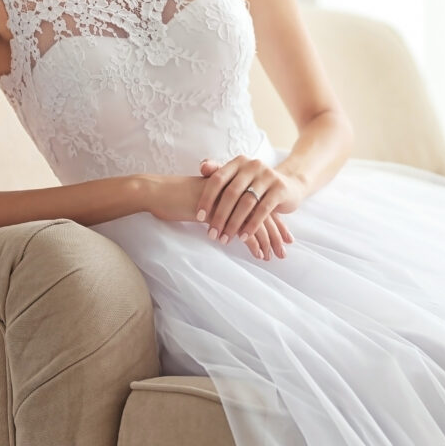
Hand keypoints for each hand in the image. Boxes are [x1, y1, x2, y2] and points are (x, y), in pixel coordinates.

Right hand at [138, 172, 293, 260]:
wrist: (159, 193)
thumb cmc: (178, 199)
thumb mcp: (206, 203)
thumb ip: (222, 209)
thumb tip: (232, 224)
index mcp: (234, 188)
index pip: (261, 205)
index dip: (275, 222)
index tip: (285, 237)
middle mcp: (236, 192)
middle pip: (264, 214)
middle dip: (276, 234)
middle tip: (284, 251)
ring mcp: (229, 201)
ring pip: (256, 222)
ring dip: (267, 242)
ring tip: (272, 257)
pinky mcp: (220, 212)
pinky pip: (241, 229)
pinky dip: (252, 243)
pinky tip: (258, 255)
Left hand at [196, 154, 304, 258]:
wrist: (290, 185)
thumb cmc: (256, 184)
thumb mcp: (238, 178)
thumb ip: (219, 172)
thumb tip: (202, 166)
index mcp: (239, 162)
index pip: (218, 179)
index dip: (207, 198)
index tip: (199, 218)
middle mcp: (253, 165)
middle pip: (231, 193)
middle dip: (219, 216)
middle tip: (212, 234)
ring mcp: (268, 176)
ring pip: (246, 203)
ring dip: (234, 224)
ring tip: (225, 238)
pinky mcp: (280, 189)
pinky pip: (263, 210)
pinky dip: (252, 225)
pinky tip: (243, 237)